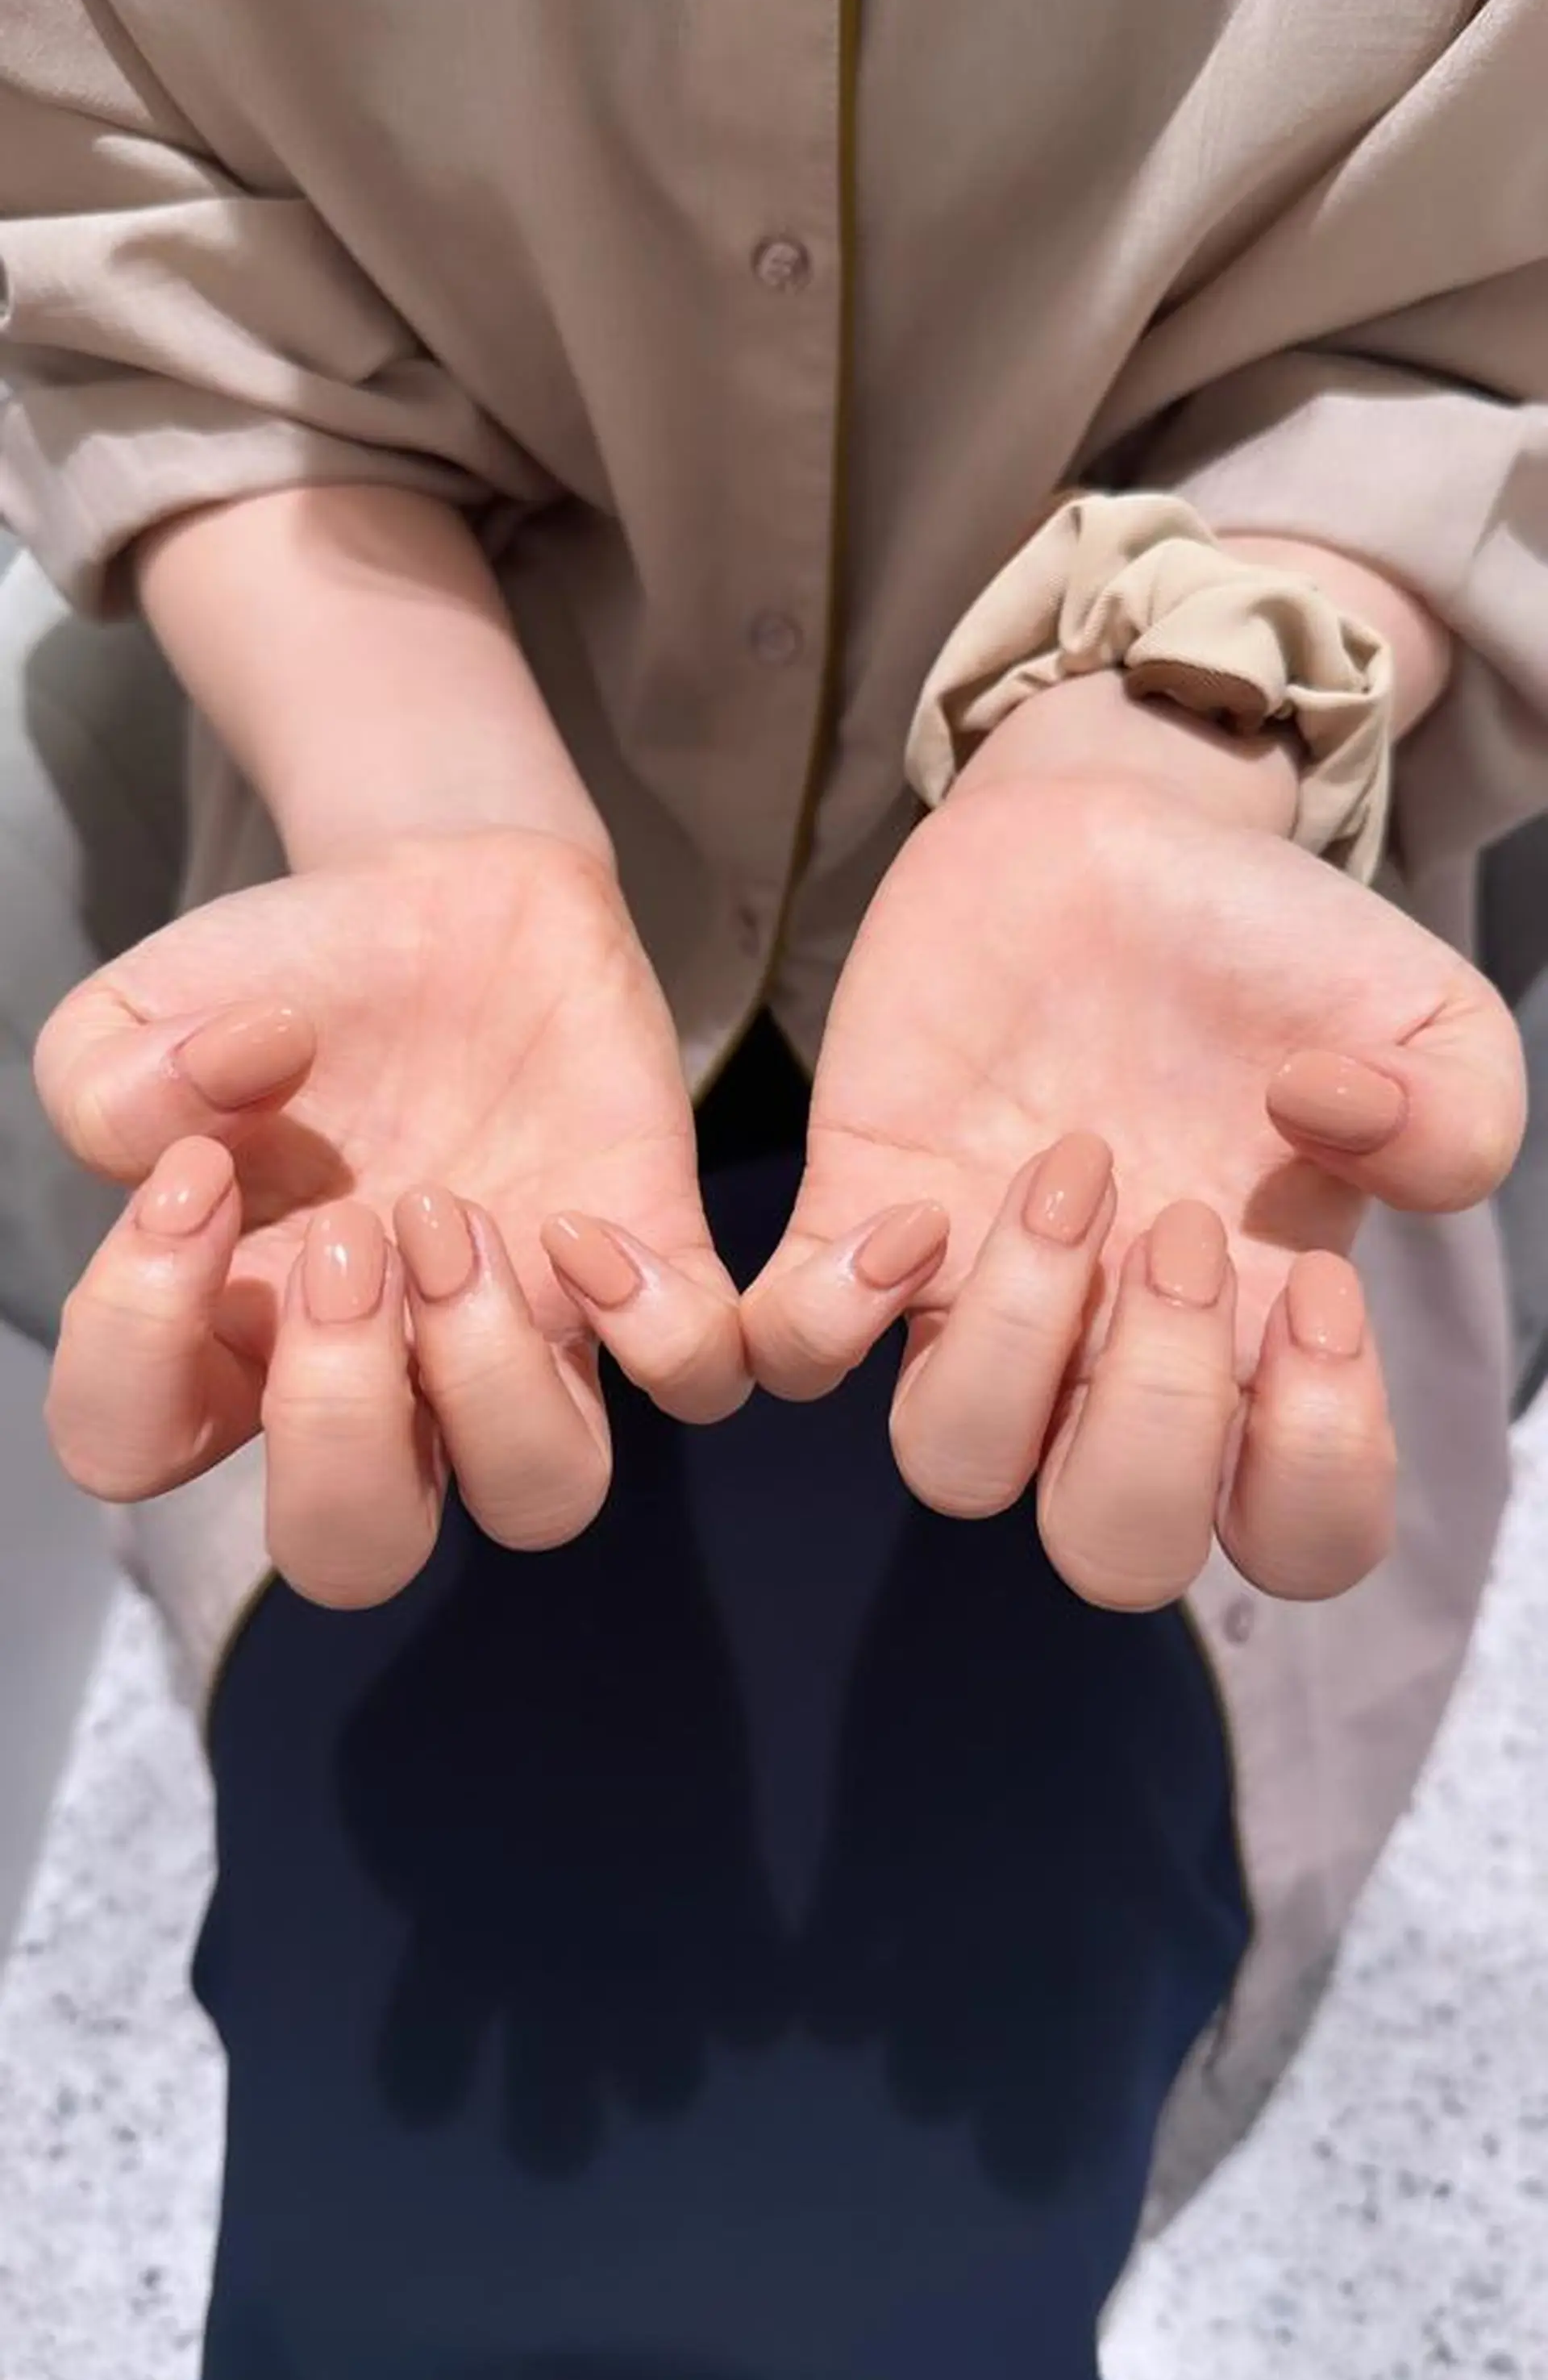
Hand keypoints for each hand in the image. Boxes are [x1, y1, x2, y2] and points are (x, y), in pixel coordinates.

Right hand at [38, 830, 744, 1604]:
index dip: (140, 1341)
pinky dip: (658, 1326)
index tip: (196, 1173)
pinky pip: (697, 1378)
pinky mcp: (651, 1264)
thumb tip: (202, 1155)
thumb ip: (107, 1090)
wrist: (448, 886)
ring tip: (457, 1218)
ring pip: (543, 1502)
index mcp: (230, 1333)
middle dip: (341, 1420)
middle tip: (351, 1239)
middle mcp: (381, 1375)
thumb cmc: (291, 982)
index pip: (133, 1450)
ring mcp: (525, 1336)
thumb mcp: (137, 1012)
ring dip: (495, 1383)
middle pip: (355, 1553)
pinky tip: (582, 1215)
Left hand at [743, 770, 1523, 1608]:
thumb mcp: (1423, 1014)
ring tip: (1065, 1168)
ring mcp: (976, 1303)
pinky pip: (792, 1356)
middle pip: (1112, 1549)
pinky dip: (832, 1311)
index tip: (1319, 1284)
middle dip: (1152, 1409)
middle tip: (1177, 1228)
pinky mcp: (856, 1218)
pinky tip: (913, 1199)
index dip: (1314, 1461)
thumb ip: (1456, 1115)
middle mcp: (1112, 1360)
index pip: (1297, 1542)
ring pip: (952, 1464)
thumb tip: (1336, 1137)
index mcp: (1261, 1345)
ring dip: (1013, 1337)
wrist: (1112, 830)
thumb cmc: (1262, 952)